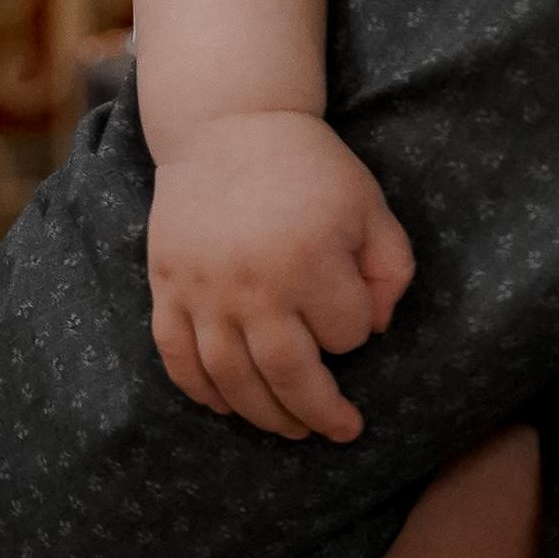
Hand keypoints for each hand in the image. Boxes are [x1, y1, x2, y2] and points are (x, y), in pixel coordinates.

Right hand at [148, 110, 413, 443]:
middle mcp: (253, 283)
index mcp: (310, 258)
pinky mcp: (167, 287)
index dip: (357, 330)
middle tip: (341, 430)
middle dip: (319, 412)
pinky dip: (201, 391)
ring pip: (231, 380)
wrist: (229, 127)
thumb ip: (391, 269)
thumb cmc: (311, 170)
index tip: (355, 315)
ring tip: (292, 430)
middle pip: (288, 376)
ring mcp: (203, 290)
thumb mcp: (371, 205)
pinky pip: (177, 358)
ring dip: (265, 416)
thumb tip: (375, 332)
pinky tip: (227, 406)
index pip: (346, 333)